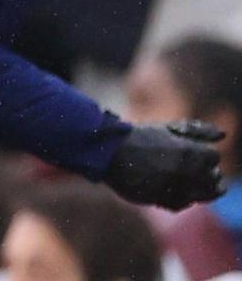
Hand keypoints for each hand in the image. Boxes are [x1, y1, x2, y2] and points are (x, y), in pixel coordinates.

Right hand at [103, 121, 226, 209]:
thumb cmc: (139, 137)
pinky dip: (181, 197)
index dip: (204, 153)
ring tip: (184, 179)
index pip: (214, 157)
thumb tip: (223, 135)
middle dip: (206, 172)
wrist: (108, 154)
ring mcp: (176, 189)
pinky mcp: (164, 201)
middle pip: (214, 178)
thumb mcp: (168, 128)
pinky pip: (184, 204)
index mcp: (189, 152)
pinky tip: (171, 187)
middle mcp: (186, 173)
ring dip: (197, 187)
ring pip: (203, 195)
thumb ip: (198, 130)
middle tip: (190, 166)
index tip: (193, 151)